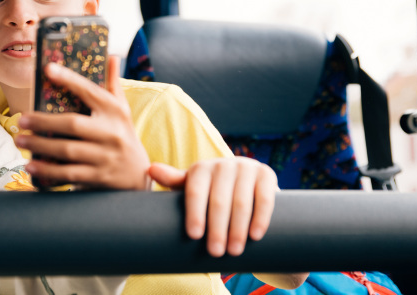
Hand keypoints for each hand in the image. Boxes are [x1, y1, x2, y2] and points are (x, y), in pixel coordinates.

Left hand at [16, 56, 150, 190]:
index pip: (90, 91)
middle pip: (73, 124)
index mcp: (115, 111)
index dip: (69, 79)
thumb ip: (114, 85)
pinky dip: (48, 170)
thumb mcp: (122, 110)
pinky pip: (69, 174)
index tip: (47, 69)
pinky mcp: (99, 177)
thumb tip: (112, 56)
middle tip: (21, 119)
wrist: (139, 175)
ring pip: (67, 150)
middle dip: (43, 122)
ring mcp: (106, 157)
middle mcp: (112, 132)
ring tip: (20, 140)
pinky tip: (31, 165)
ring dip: (40, 146)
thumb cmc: (123, 136)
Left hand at [149, 157, 277, 256]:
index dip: (194, 213)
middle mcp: (224, 164)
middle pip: (219, 200)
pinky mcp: (267, 174)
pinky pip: (264, 198)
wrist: (246, 189)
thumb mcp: (192, 188)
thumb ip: (173, 181)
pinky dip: (260, 218)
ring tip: (233, 251)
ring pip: (241, 201)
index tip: (194, 236)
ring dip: (238, 229)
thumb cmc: (211, 193)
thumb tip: (149, 169)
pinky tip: (255, 235)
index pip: (195, 191)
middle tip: (215, 253)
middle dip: (217, 229)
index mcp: (201, 168)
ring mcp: (246, 167)